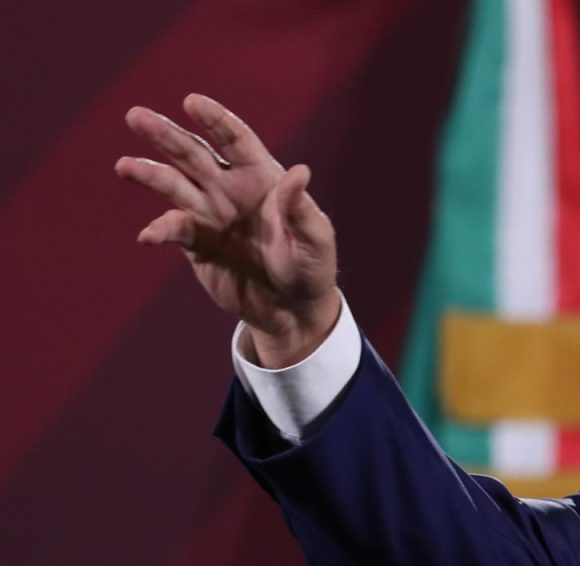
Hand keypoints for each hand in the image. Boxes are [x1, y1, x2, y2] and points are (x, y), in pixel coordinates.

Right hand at [115, 94, 340, 367]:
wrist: (292, 310)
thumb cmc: (311, 269)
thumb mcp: (316, 240)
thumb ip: (302, 209)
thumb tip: (300, 172)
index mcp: (262, 178)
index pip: (235, 140)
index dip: (215, 120)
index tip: (192, 102)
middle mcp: (230, 189)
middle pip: (193, 153)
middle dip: (166, 135)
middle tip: (136, 116)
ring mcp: (210, 214)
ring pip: (173, 184)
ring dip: (149, 174)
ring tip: (125, 166)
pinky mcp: (196, 243)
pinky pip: (173, 230)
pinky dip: (160, 231)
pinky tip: (149, 236)